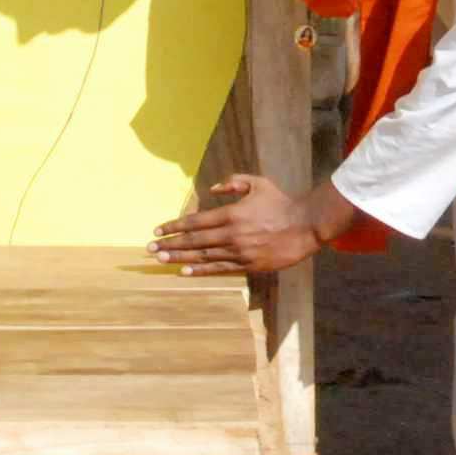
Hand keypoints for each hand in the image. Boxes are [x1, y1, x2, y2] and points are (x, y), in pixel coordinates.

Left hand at [153, 174, 322, 276]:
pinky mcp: (248, 265)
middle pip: (194, 241)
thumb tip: (212, 190)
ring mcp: (239, 252)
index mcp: (231, 214)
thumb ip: (233, 183)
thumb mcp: (258, 183)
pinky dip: (200, 271)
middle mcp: (231, 234)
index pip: (195, 221)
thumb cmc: (280, 202)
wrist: (305, 225)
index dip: (174, 226)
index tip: (158, 231)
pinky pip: (220, 269)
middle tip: (150, 249)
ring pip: (203, 256)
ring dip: (179, 258)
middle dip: (170, 245)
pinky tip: (184, 271)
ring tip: (161, 260)